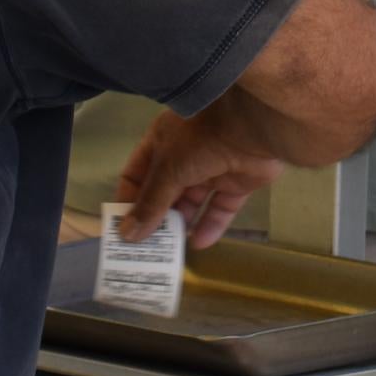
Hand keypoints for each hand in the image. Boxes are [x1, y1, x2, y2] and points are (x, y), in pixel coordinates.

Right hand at [117, 110, 282, 247]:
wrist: (252, 124)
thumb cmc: (199, 139)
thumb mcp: (167, 169)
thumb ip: (150, 204)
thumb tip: (128, 235)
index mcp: (161, 143)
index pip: (137, 174)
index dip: (129, 200)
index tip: (123, 229)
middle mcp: (185, 156)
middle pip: (165, 192)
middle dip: (156, 218)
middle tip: (146, 248)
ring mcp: (212, 169)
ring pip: (193, 202)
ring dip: (182, 224)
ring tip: (170, 250)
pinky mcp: (238, 183)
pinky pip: (221, 208)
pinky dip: (211, 225)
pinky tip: (200, 243)